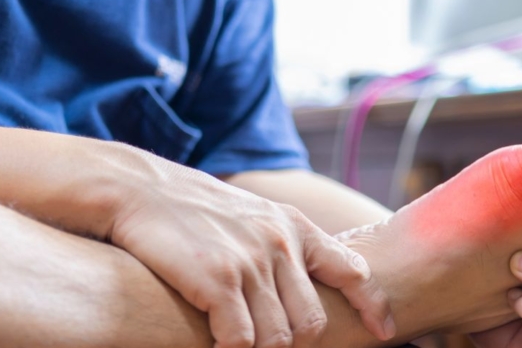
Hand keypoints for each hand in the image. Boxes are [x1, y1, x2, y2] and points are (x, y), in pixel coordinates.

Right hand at [107, 154, 394, 346]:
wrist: (138, 189)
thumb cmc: (191, 210)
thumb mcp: (253, 215)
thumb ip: (285, 245)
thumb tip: (313, 281)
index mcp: (294, 227)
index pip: (353, 271)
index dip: (372, 306)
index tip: (384, 331)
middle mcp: (280, 243)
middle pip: (312, 323)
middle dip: (295, 343)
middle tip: (270, 343)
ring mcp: (251, 262)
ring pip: (280, 338)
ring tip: (239, 341)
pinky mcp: (219, 280)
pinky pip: (242, 340)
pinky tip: (217, 341)